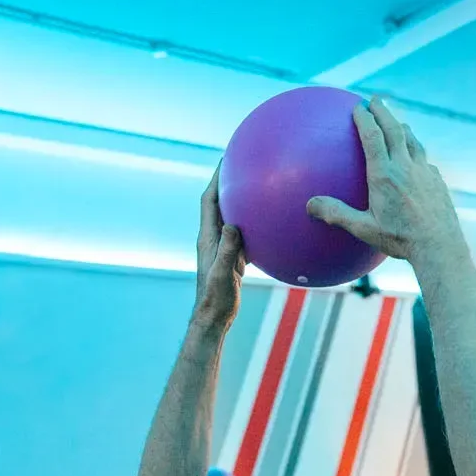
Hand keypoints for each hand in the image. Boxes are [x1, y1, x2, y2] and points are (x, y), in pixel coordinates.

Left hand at [194, 169, 245, 325]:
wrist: (214, 317)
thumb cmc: (216, 297)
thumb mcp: (223, 273)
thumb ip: (228, 250)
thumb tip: (233, 227)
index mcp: (208, 237)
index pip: (209, 201)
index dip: (216, 179)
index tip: (225, 159)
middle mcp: (214, 238)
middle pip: (219, 203)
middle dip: (227, 182)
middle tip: (241, 164)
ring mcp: (223, 247)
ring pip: (232, 217)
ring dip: (241, 200)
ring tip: (256, 185)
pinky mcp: (233, 258)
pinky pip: (244, 234)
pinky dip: (253, 223)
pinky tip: (268, 221)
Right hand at [306, 97, 463, 262]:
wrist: (440, 246)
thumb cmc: (400, 240)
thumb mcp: (364, 229)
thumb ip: (337, 214)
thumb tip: (310, 205)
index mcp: (384, 174)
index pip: (373, 136)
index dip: (365, 118)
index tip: (358, 106)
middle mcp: (405, 166)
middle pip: (394, 129)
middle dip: (383, 111)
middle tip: (375, 99)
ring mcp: (424, 171)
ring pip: (413, 141)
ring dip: (402, 127)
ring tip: (396, 123)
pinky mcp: (437, 181)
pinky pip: (425, 160)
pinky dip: (416, 152)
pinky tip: (416, 160)